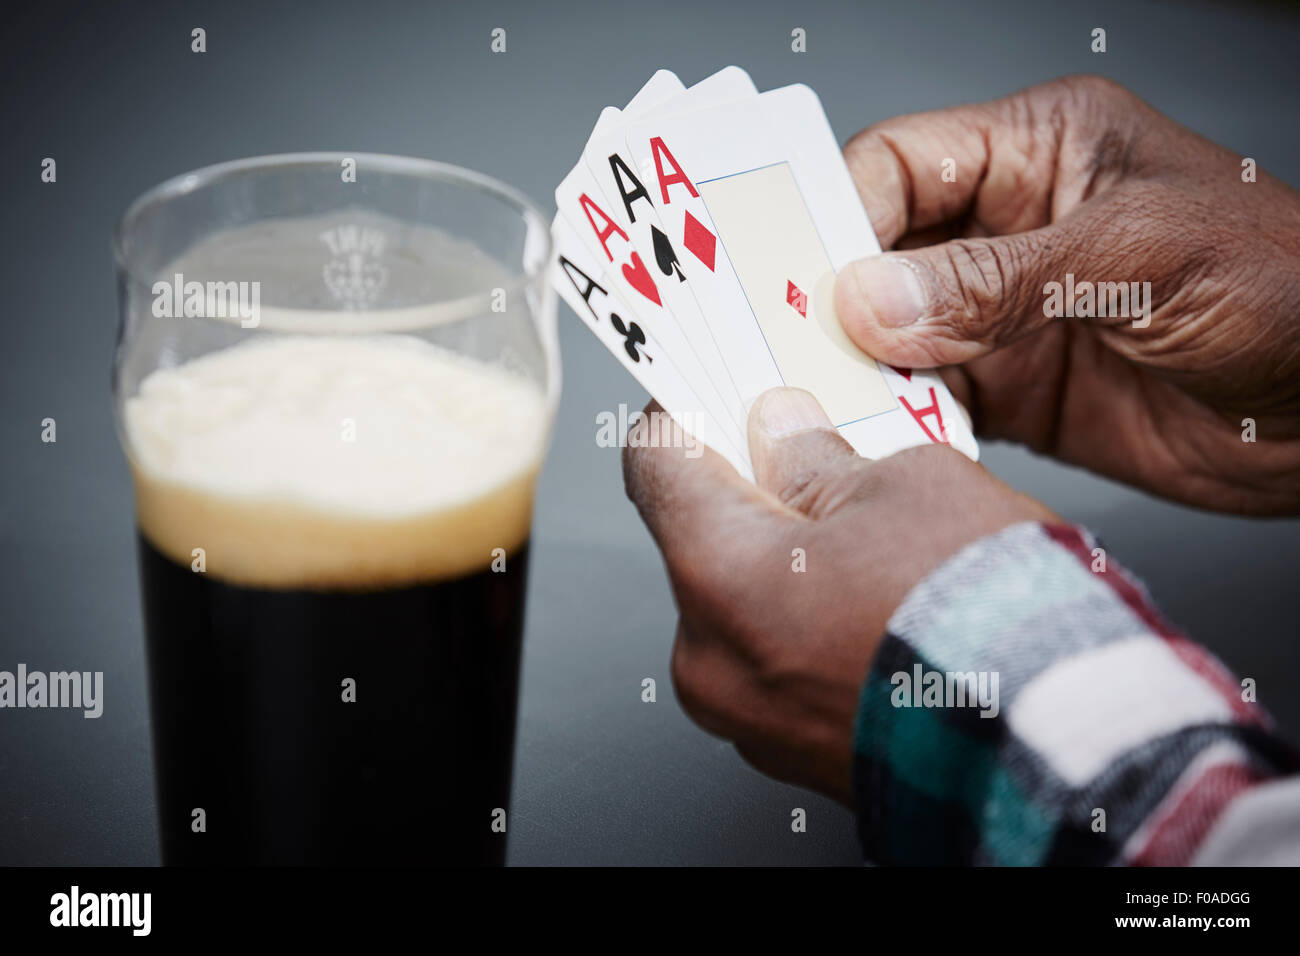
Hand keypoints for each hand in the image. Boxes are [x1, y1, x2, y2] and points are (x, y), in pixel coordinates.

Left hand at [622, 389, 1054, 802]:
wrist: (1062, 746)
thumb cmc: (987, 618)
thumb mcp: (906, 483)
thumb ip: (818, 454)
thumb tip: (782, 433)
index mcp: (716, 576)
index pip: (656, 466)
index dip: (685, 415)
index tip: (709, 391)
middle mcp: (711, 660)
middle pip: (701, 542)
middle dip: (749, 492)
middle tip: (806, 452)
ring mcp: (751, 721)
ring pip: (744, 609)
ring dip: (784, 563)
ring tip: (864, 533)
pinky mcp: (796, 758)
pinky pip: (781, 666)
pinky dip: (809, 626)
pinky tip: (876, 601)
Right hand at [833, 75, 1299, 514]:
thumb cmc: (1288, 288)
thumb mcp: (1139, 258)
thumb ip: (1000, 280)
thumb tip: (871, 302)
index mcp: (1039, 153)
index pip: (900, 163)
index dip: (843, 213)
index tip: (805, 277)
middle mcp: (1009, 229)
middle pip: (879, 250)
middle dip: (833, 295)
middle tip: (787, 344)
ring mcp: (1005, 314)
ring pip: (891, 332)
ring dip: (857, 366)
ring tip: (823, 401)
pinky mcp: (1013, 390)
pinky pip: (928, 399)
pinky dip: (898, 419)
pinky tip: (880, 437)